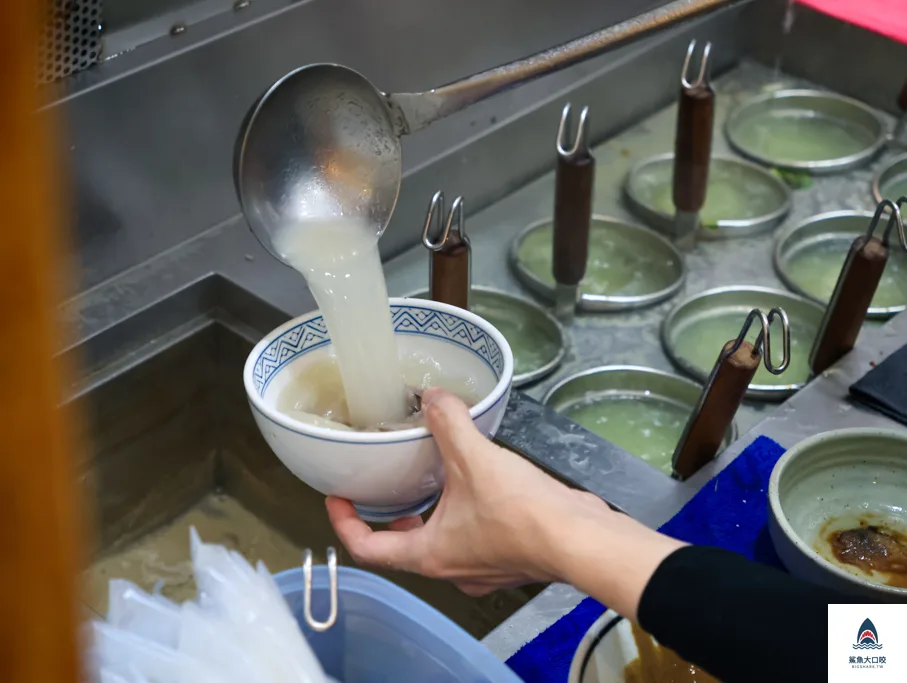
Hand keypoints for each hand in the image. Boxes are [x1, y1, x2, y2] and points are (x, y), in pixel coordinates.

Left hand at [326, 388, 610, 595]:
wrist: (581, 539)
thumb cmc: (521, 512)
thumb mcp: (474, 459)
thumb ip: (448, 423)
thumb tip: (432, 397)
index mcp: (429, 555)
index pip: (368, 550)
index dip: (345, 523)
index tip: (339, 499)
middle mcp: (452, 568)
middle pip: (405, 548)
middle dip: (393, 517)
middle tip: (386, 490)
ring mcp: (482, 568)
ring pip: (442, 542)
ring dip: (432, 514)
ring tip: (434, 479)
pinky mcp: (509, 558)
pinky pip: (475, 537)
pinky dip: (465, 514)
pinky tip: (480, 484)